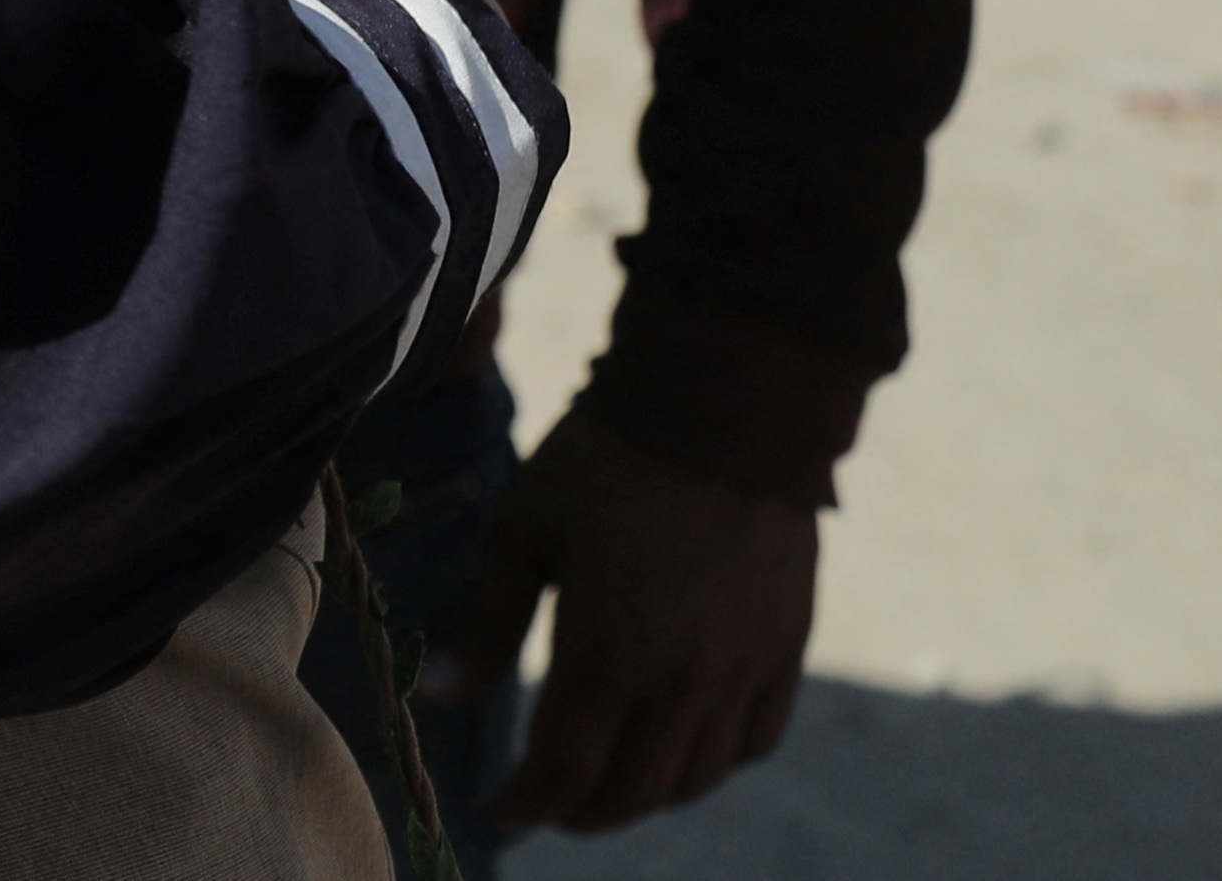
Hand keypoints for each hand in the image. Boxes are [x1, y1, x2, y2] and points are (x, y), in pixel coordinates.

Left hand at [452, 407, 816, 830]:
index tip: (505, 811)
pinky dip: (713, 763)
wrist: (724, 411)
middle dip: (584, 810)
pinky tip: (682, 750)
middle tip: (551, 806)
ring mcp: (744, 670)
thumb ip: (485, 623)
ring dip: (646, 795)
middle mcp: (683, 678)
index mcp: (609, 650)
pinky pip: (754, 741)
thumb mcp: (523, 532)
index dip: (533, 802)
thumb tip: (436, 696)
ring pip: (697, 776)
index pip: (567, 767)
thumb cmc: (605, 461)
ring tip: (607, 785)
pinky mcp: (785, 651)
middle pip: (634, 788)